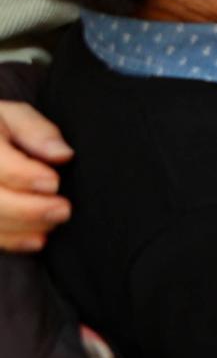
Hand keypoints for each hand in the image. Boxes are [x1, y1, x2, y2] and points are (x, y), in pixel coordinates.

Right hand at [0, 101, 72, 252]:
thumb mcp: (15, 117)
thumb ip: (37, 132)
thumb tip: (62, 154)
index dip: (24, 176)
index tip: (54, 182)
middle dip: (28, 209)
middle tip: (63, 210)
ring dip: (24, 227)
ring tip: (54, 221)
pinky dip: (12, 241)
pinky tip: (38, 239)